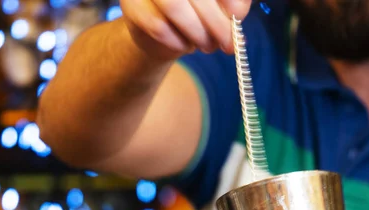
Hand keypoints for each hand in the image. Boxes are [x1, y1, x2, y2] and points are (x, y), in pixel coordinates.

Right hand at [121, 0, 250, 59]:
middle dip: (216, 22)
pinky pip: (157, 26)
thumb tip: (237, 11)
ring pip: (174, 6)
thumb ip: (234, 3)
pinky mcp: (132, 5)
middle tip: (227, 43)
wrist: (158, 30)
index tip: (237, 16)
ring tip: (207, 46)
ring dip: (197, 33)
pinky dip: (177, 41)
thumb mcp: (219, 4)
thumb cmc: (194, 10)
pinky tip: (185, 45)